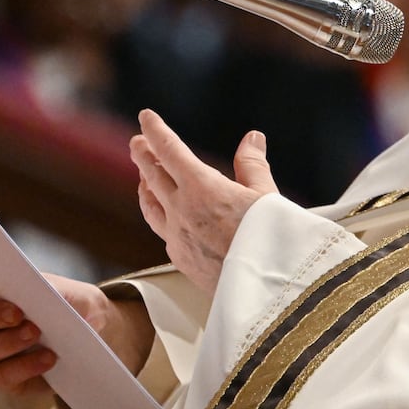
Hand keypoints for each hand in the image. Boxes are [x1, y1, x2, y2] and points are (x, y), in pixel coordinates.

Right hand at [0, 253, 152, 394]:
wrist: (95, 331)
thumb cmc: (73, 304)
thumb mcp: (68, 291)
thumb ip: (50, 289)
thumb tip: (36, 295)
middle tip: (17, 313)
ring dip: (10, 341)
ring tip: (36, 334)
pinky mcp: (6, 375)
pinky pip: (2, 375)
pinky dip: (25, 366)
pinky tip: (48, 359)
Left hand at [129, 109, 275, 294]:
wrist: (265, 291)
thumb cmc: (271, 240)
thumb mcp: (267, 195)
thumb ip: (253, 165)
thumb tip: (252, 137)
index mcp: (201, 187)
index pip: (169, 150)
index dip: (156, 130)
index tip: (146, 117)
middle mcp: (181, 210)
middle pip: (152, 176)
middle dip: (144, 155)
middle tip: (137, 142)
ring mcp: (177, 237)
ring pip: (150, 206)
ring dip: (145, 186)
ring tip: (143, 178)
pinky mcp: (181, 259)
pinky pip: (162, 231)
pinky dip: (158, 215)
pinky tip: (164, 218)